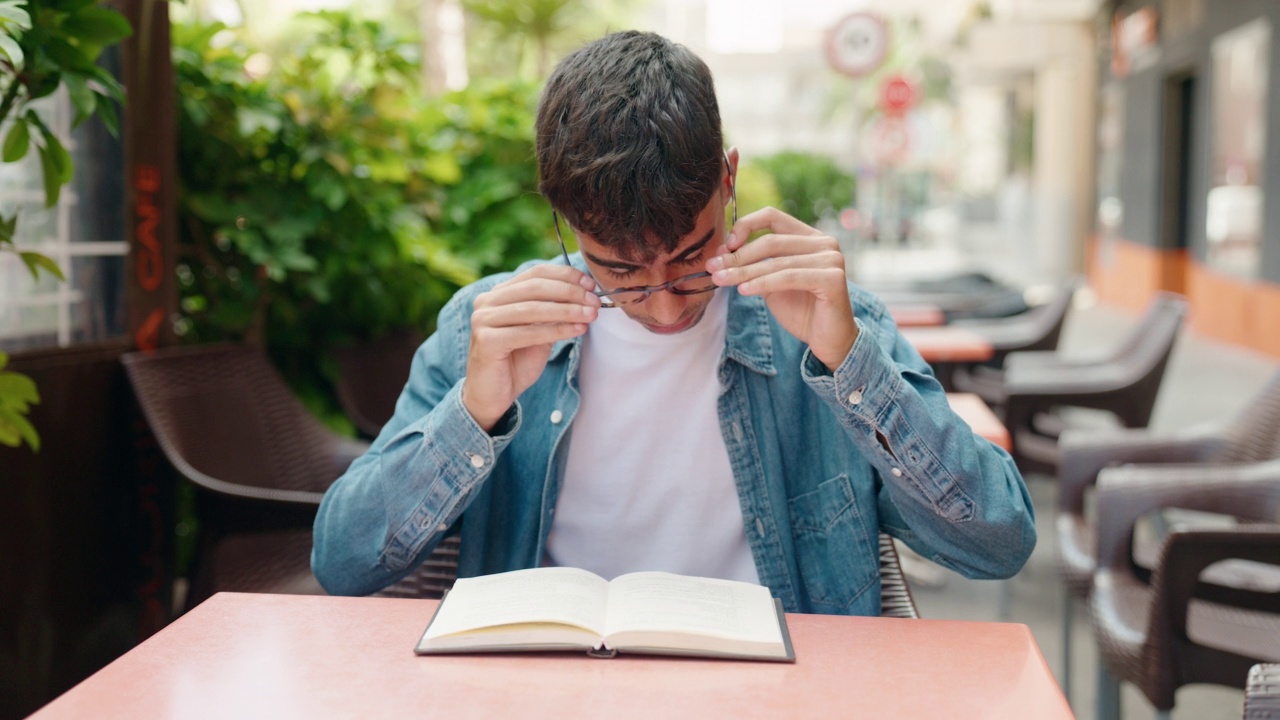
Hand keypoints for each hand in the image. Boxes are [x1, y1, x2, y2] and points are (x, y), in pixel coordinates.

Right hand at [462, 264, 599, 430]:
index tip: (590, 284)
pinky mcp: (486, 341)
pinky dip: (555, 330)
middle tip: (595, 301)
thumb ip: (554, 313)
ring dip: (567, 311)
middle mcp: (487, 301)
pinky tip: (577, 330)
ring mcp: (483, 320)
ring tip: (591, 315)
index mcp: (499, 293)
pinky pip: (527, 332)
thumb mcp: (539, 332)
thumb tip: (586, 297)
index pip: (536, 273)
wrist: (492, 396)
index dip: (565, 276)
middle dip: (570, 293)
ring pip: (533, 309)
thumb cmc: (516, 363)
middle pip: (535, 287)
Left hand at [706, 207, 856, 371]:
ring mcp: (831, 259)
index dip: (746, 226)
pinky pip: (789, 277)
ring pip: (777, 261)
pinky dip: (763, 283)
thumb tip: (722, 252)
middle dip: (738, 256)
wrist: (828, 340)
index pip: (772, 216)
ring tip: (720, 280)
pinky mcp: (833, 278)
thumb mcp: (770, 283)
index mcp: (809, 237)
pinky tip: (743, 290)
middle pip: (771, 241)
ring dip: (744, 271)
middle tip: (713, 268)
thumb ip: (753, 265)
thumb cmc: (801, 311)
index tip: (726, 246)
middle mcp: (824, 243)